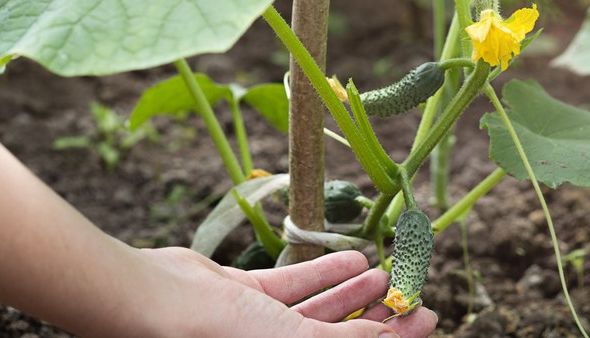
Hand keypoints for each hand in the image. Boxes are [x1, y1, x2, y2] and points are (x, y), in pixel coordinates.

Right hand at [139, 248, 437, 336]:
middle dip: (378, 316)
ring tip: (384, 272)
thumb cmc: (225, 335)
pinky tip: (354, 259)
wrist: (160, 304)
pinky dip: (322, 273)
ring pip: (317, 309)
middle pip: (340, 337)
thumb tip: (396, 336)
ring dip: (352, 292)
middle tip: (411, 293)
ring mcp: (256, 325)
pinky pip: (290, 285)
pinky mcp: (239, 295)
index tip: (429, 317)